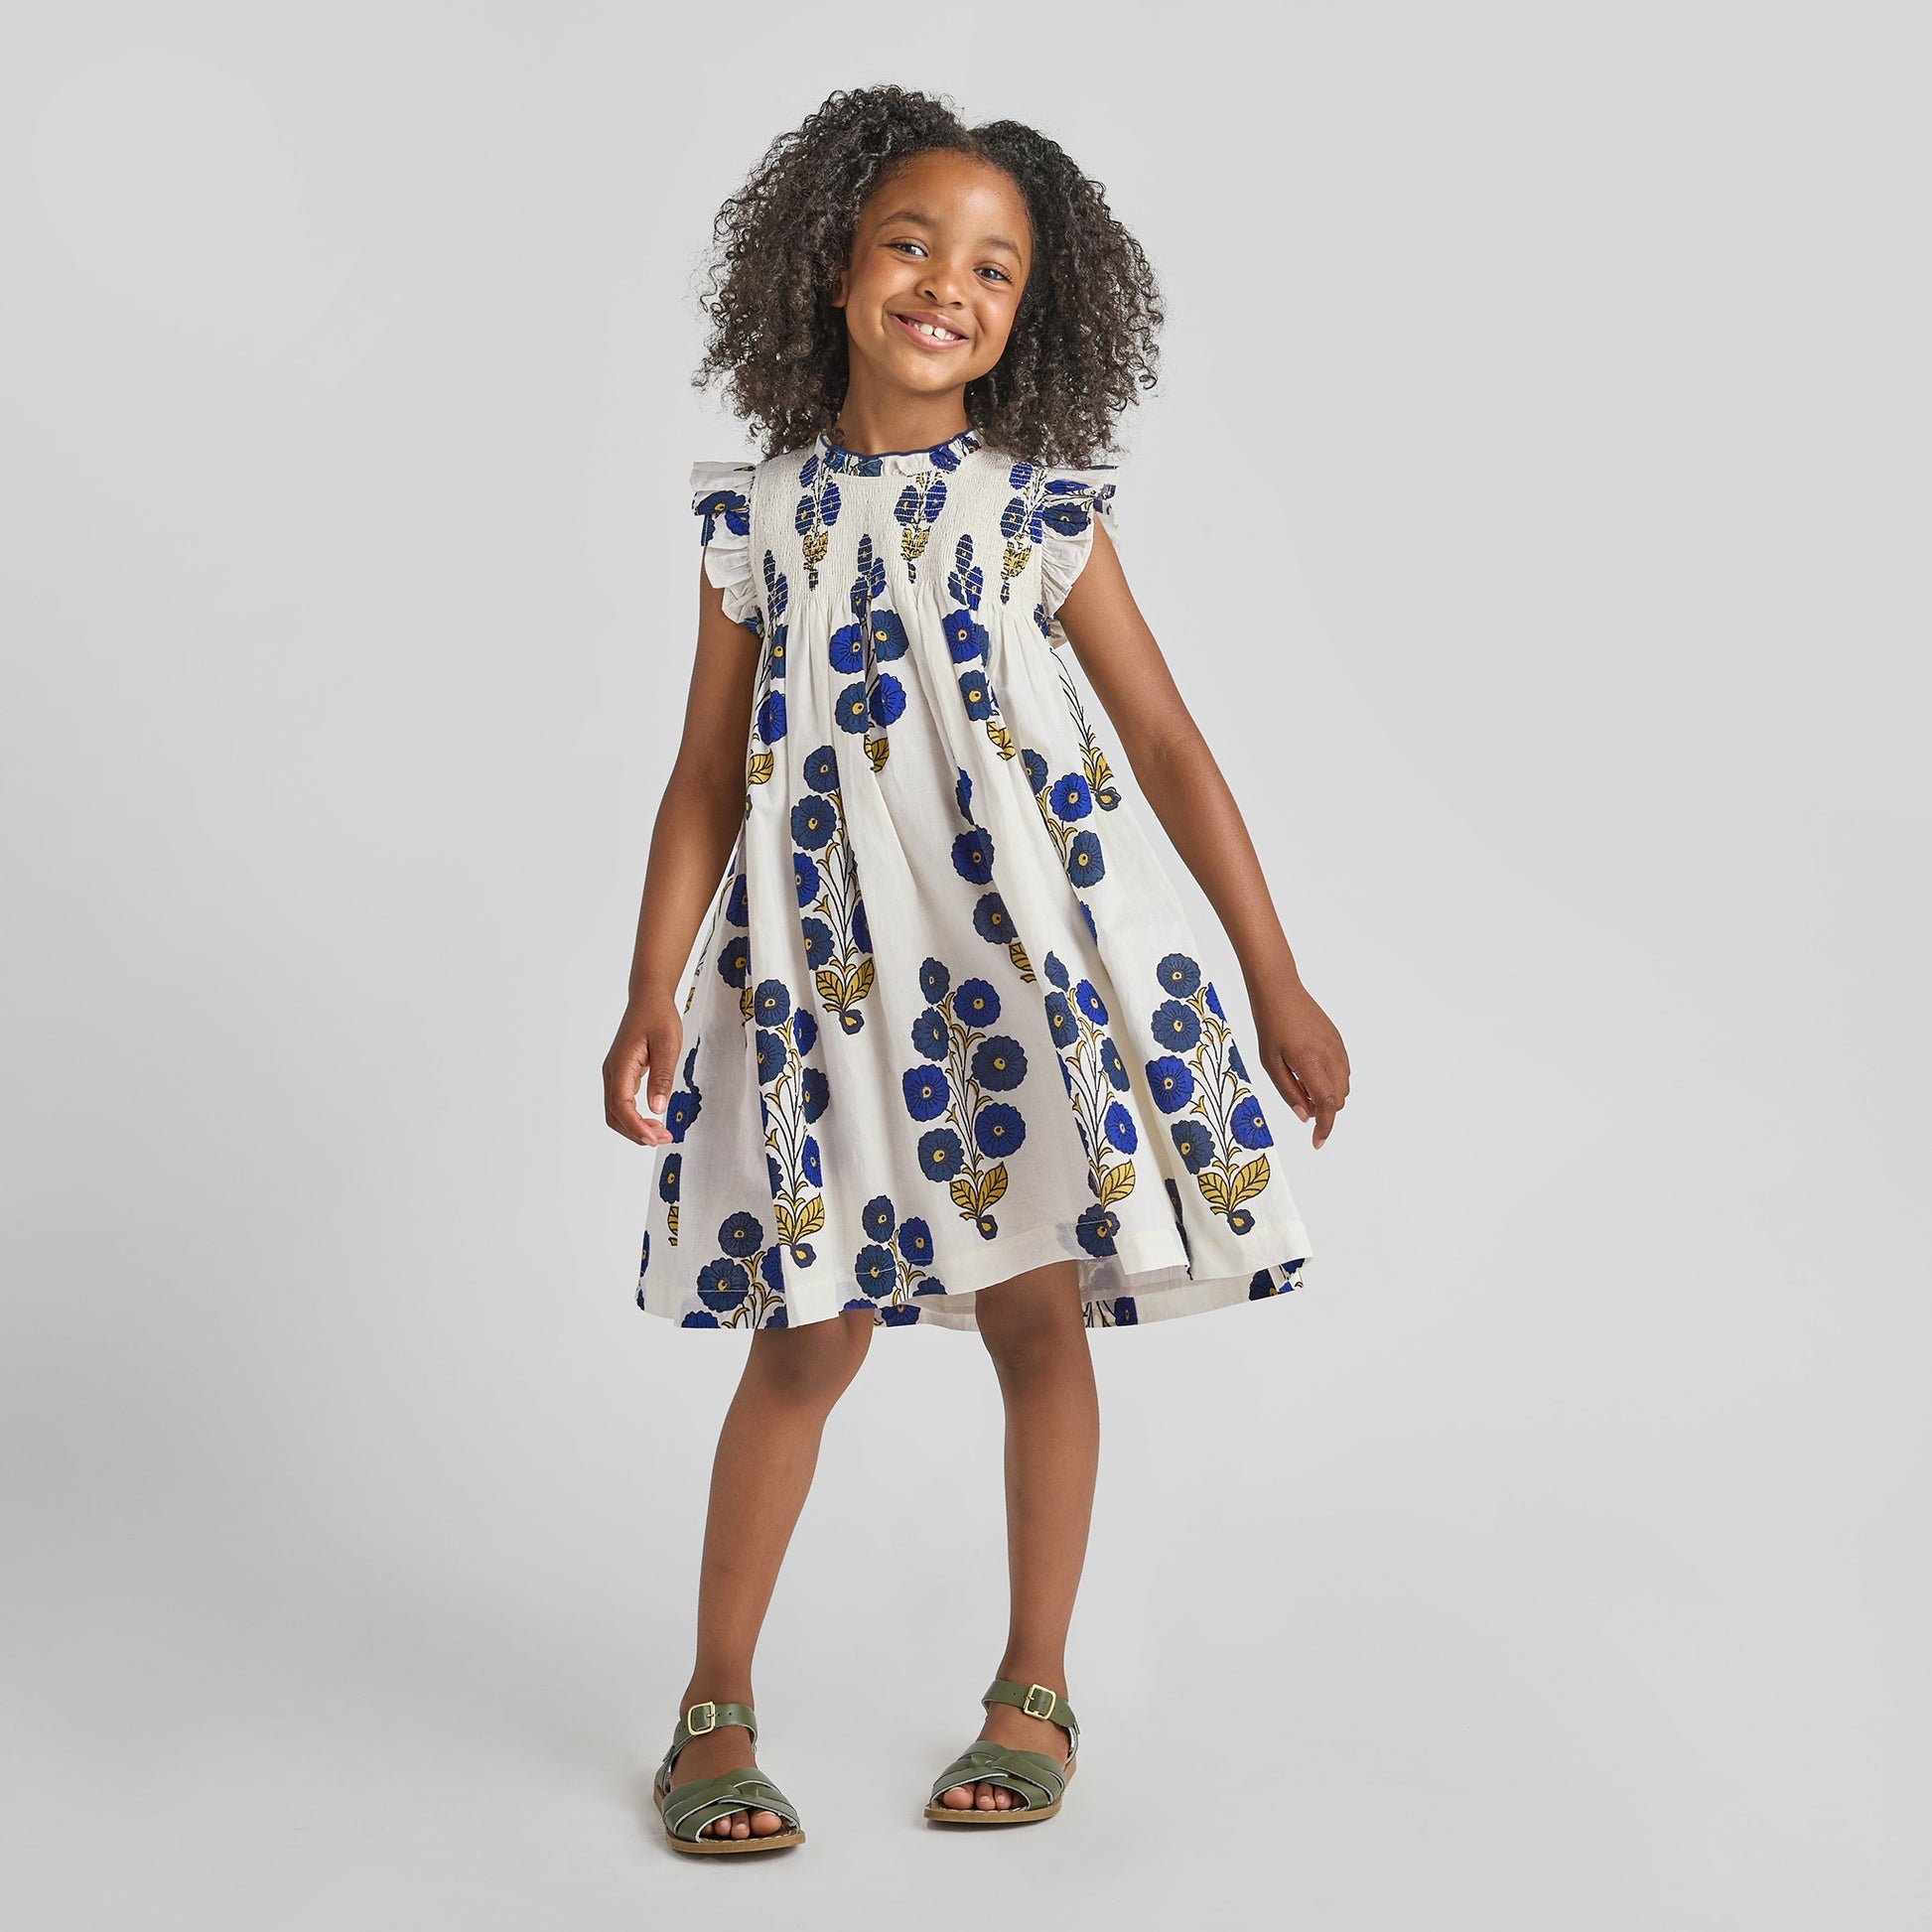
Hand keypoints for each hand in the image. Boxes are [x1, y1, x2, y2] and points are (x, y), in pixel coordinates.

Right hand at [603, 995, 682, 1145]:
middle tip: (664, 1138)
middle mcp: (612, 1072)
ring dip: (635, 1126)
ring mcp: (614, 1074)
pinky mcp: (621, 1074)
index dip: (635, 1126)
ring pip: (617, 1111)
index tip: (654, 1138)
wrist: (648, 998)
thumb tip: (658, 1108)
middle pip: (615, 1114)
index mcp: (621, 1065)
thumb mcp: (668, 1045)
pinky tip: (653, 1120)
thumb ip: (662, 1076)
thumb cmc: (658, 1017)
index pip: (621, 1105)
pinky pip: (622, 1102)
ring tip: (661, 1133)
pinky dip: (635, 1116)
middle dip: (636, 1132)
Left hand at [1250, 976, 1349, 1149]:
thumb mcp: (1270, 1063)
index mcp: (1310, 1062)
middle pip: (1338, 1099)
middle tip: (1300, 1100)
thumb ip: (1289, 1092)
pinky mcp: (1338, 1041)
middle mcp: (1330, 1056)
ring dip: (1328, 1095)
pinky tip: (1310, 1070)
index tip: (1317, 1142)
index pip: (1327, 1104)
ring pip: (1343, 1086)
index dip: (1325, 1127)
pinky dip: (1331, 1080)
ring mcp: (1337, 1047)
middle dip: (1323, 1110)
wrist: (1280, 991)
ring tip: (1301, 1081)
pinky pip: (1343, 1070)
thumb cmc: (1270, 1026)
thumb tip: (1305, 1116)